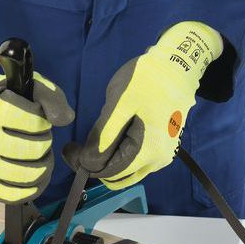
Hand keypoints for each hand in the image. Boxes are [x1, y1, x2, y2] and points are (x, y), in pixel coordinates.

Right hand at [0, 56, 73, 202]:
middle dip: (44, 143)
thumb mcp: (28, 85)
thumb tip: (65, 120)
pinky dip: (32, 188)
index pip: (35, 123)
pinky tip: (34, 176)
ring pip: (28, 175)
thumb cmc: (4, 96)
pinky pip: (13, 196)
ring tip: (36, 155)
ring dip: (42, 165)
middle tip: (37, 137)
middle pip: (35, 150)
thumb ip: (51, 97)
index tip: (35, 117)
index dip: (43, 121)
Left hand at [63, 21, 222, 188]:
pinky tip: (108, 140)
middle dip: (94, 167)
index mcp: (148, 152)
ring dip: (106, 163)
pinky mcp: (160, 148)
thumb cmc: (147, 82)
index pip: (109, 172)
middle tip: (75, 148)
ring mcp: (161, 156)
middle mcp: (158, 161)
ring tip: (89, 143)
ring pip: (126, 172)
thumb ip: (102, 137)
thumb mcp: (119, 106)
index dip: (85, 165)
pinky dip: (118, 157)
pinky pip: (135, 162)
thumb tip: (88, 163)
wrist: (176, 66)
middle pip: (118, 177)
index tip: (68, 149)